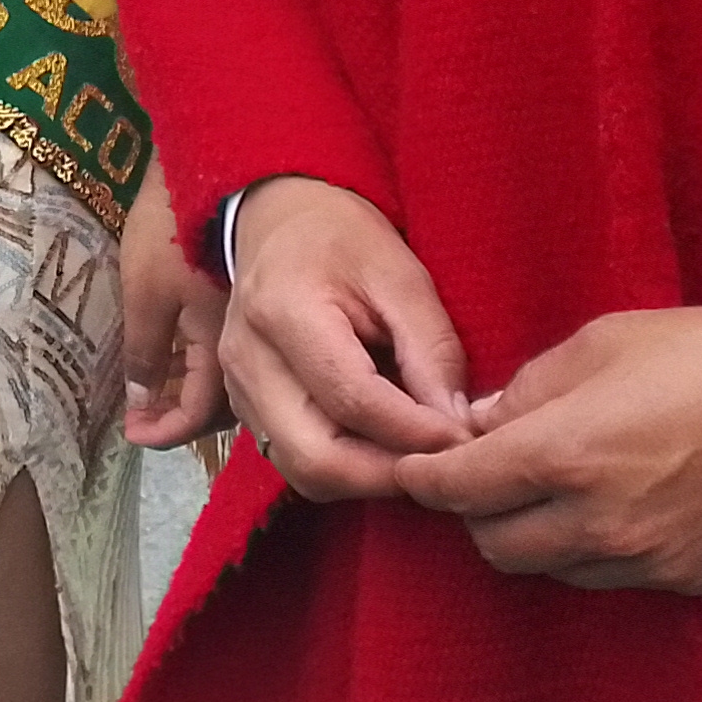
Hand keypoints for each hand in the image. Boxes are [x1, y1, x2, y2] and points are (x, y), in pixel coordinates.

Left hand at [120, 161, 229, 447]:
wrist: (220, 160)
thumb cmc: (173, 225)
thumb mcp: (146, 289)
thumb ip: (146, 350)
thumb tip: (140, 401)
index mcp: (221, 344)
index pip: (200, 414)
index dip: (166, 430)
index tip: (135, 434)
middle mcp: (249, 341)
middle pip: (226, 403)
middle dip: (187, 416)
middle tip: (151, 415)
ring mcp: (256, 318)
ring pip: (237, 375)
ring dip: (201, 390)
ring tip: (165, 389)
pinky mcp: (255, 294)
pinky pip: (242, 347)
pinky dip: (214, 360)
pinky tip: (191, 351)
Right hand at [216, 176, 476, 500]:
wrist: (278, 222)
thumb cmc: (342, 240)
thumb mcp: (401, 276)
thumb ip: (431, 351)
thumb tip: (456, 428)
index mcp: (284, 310)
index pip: (353, 401)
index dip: (416, 433)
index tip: (465, 439)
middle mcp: (248, 358)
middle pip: (315, 457)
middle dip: (387, 475)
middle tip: (440, 464)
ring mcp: (236, 386)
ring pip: (301, 471)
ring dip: (365, 479)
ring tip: (413, 455)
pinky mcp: (240, 405)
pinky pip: (292, 461)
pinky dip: (342, 468)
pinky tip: (378, 444)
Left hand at [391, 309, 701, 593]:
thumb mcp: (604, 342)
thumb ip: (530, 387)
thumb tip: (484, 419)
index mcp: (567, 454)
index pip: (460, 488)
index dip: (423, 479)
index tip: (410, 468)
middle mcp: (599, 521)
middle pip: (494, 546)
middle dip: (473, 512)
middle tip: (480, 473)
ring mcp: (647, 559)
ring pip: (550, 570)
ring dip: (530, 536)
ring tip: (544, 489)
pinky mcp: (689, 579)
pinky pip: (610, 577)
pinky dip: (588, 551)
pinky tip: (605, 508)